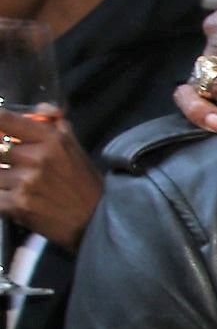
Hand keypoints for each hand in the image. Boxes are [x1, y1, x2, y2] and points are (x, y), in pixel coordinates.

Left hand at [0, 109, 103, 250]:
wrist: (94, 220)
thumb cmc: (83, 182)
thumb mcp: (74, 146)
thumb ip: (56, 123)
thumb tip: (40, 108)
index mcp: (50, 139)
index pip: (4, 119)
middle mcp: (36, 157)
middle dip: (1, 155)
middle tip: (9, 161)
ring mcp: (25, 181)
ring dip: (0, 177)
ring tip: (14, 182)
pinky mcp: (17, 204)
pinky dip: (1, 197)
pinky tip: (13, 198)